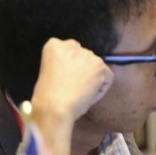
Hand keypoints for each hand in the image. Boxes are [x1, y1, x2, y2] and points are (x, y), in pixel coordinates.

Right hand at [28, 38, 113, 154]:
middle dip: (86, 73)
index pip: (72, 51)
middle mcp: (73, 45)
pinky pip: (108, 79)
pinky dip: (102, 89)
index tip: (67, 82)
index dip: (72, 69)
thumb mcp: (50, 76)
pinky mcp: (102, 68)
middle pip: (88, 59)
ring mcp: (89, 56)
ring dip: (95, 82)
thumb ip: (63, 68)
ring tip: (80, 95)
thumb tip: (76, 73)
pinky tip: (89, 96)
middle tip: (75, 91)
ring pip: (99, 69)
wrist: (54, 110)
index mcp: (54, 45)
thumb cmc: (47, 100)